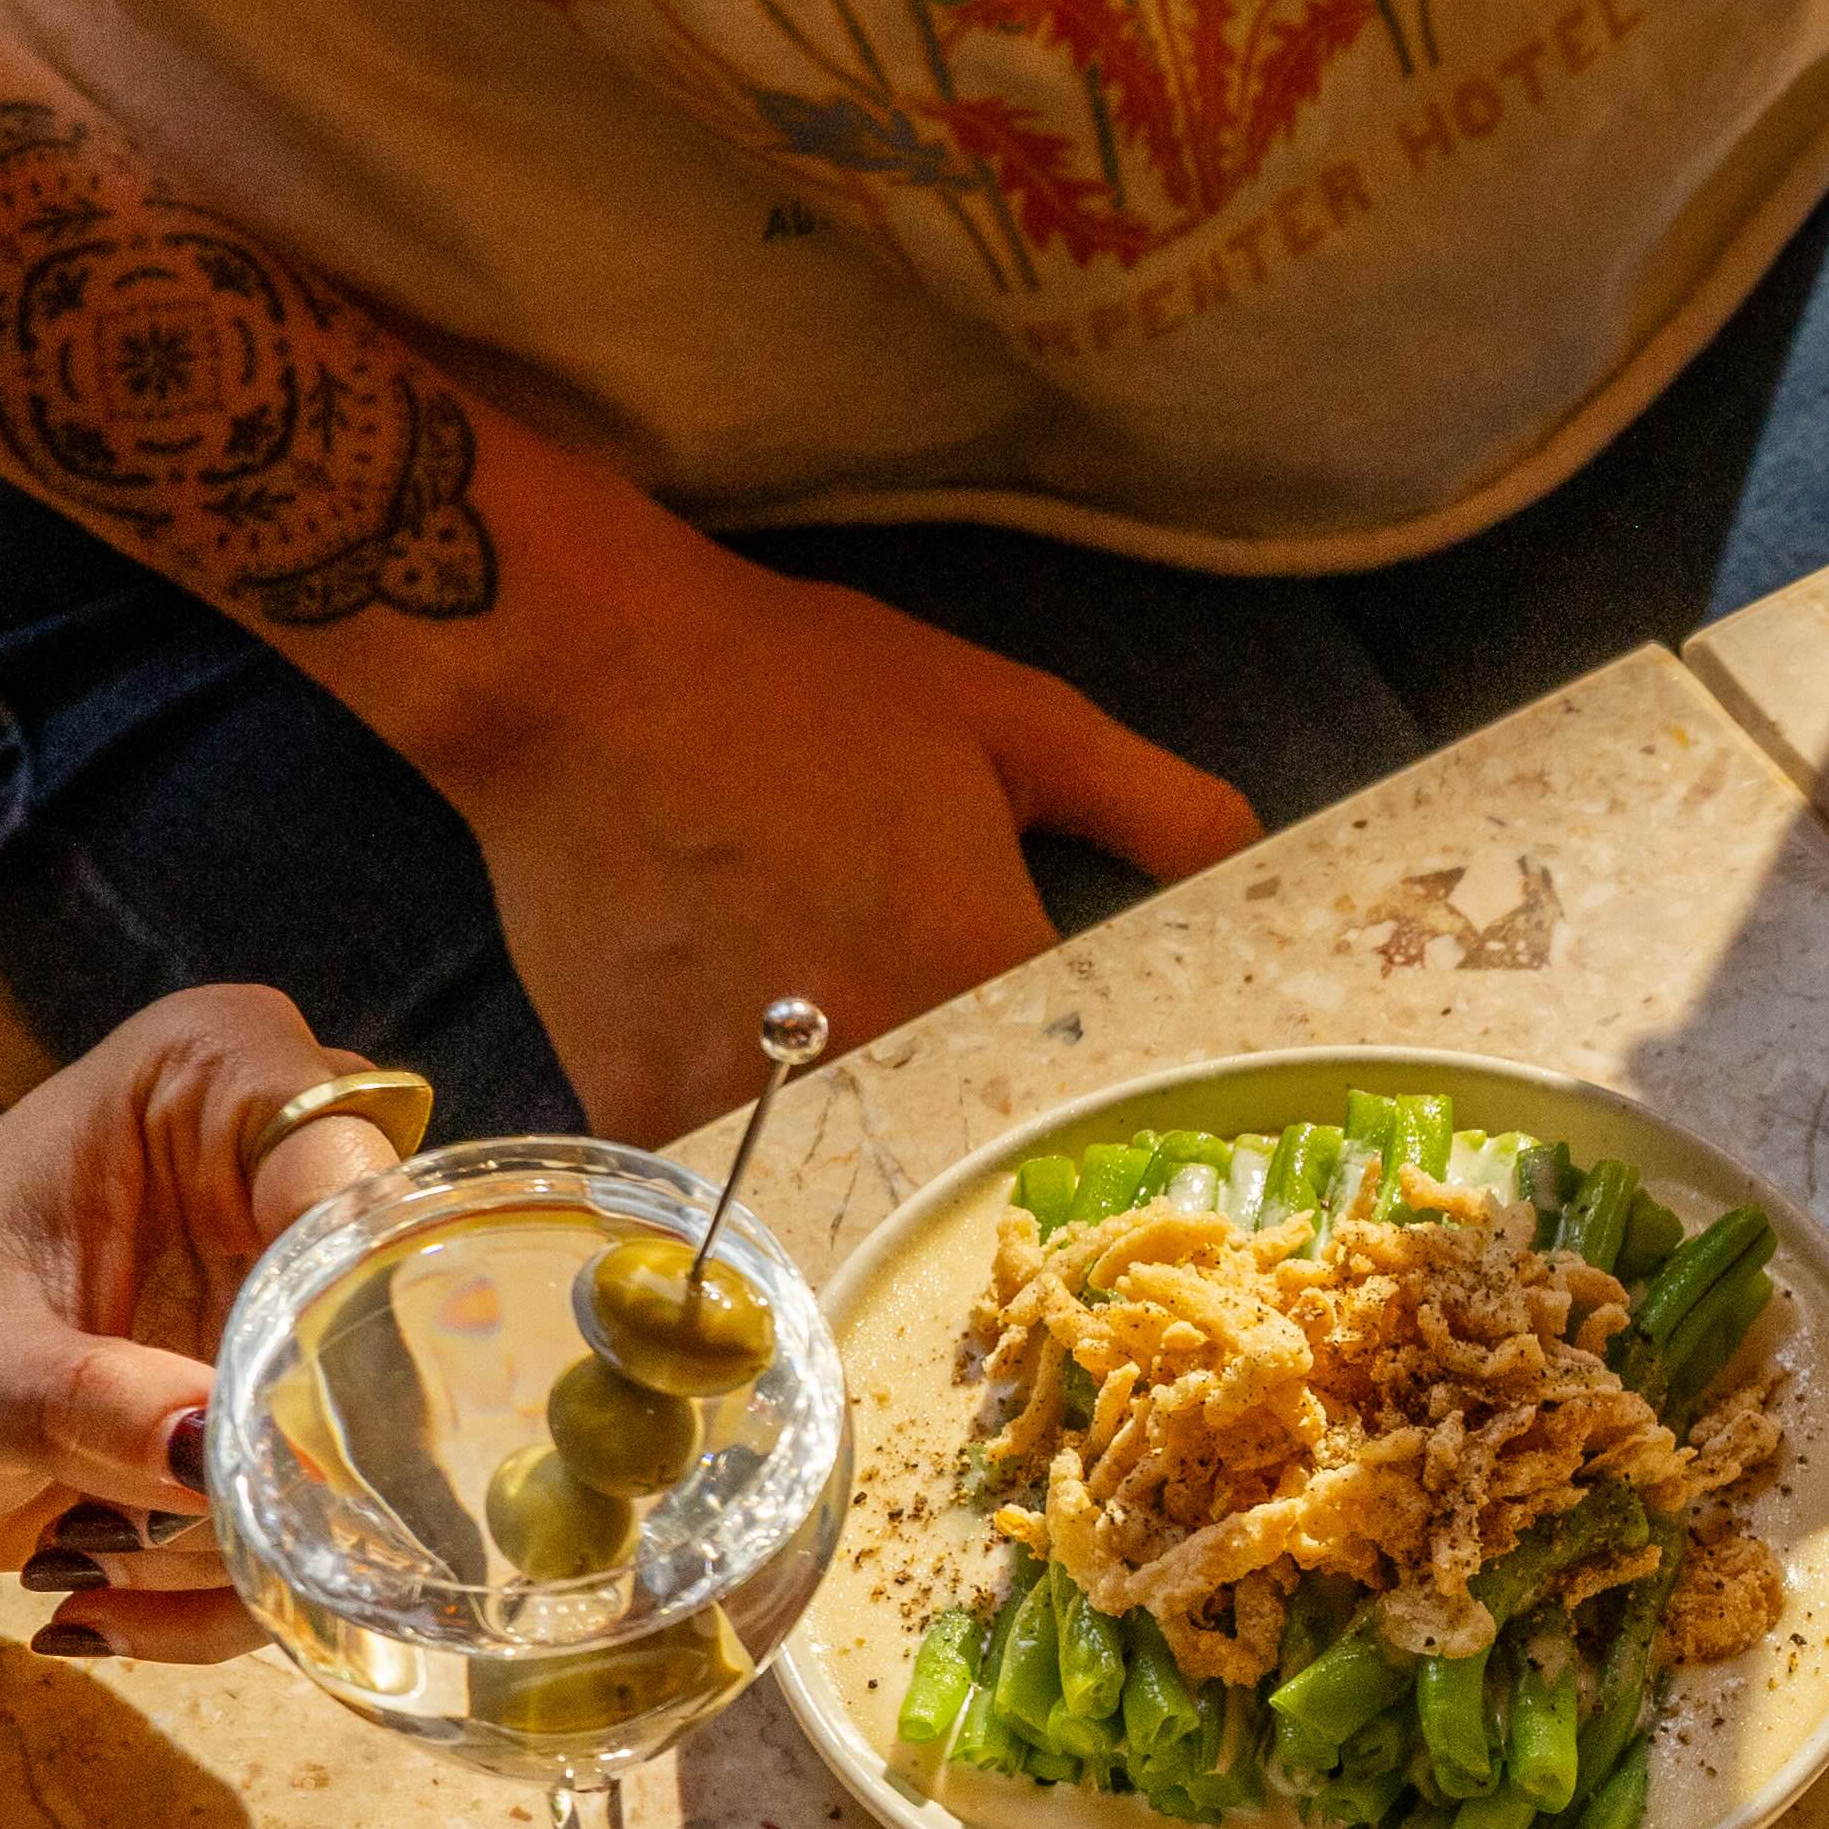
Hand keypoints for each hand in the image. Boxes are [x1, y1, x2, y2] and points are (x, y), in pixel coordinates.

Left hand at [0, 983, 422, 1651]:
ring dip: (218, 1546)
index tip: (251, 1419)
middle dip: (272, 1465)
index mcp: (212, 1089)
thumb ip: (87, 1403)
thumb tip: (216, 1460)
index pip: (353, 1168)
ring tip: (75, 1545)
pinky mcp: (295, 1422)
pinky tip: (95, 1589)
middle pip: (389, 1334)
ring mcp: (301, 1315)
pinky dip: (216, 1594)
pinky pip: (326, 1533)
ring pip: (361, 1460)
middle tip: (141, 1515)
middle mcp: (284, 1184)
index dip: (338, 1297)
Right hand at [432, 519, 1255, 1138]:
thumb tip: (1253, 864)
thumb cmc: (799, 679)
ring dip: (849, 1134)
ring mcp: (747, 1093)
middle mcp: (870, 1052)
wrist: (575, 664)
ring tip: (820, 1050)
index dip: (1094, 1107)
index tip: (1094, 1105)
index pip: (1084, 1096)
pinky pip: (723, 1164)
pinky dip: (740, 1132)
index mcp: (982, 969)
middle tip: (947, 1073)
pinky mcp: (646, 1109)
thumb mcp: (1008, 718)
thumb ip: (1154, 806)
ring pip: (837, 1164)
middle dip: (972, 1127)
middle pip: (962, 1150)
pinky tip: (735, 1058)